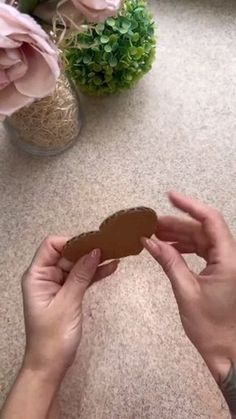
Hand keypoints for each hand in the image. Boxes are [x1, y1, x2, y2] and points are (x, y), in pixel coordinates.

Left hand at [22, 236, 118, 382]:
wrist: (51, 365)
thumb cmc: (52, 337)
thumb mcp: (68, 303)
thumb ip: (81, 275)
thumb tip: (94, 251)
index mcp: (37, 275)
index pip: (52, 245)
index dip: (71, 241)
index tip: (92, 242)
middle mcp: (46, 276)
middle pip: (67, 253)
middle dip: (87, 249)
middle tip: (110, 245)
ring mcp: (57, 285)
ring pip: (77, 265)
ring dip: (94, 261)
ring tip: (115, 253)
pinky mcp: (67, 294)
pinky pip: (82, 278)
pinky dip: (95, 274)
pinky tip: (111, 267)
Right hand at [143, 192, 235, 401]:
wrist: (228, 352)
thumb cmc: (211, 328)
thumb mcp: (186, 291)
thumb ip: (169, 261)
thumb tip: (149, 241)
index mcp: (228, 259)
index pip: (210, 220)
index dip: (190, 205)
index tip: (170, 196)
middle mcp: (230, 257)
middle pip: (203, 230)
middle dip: (177, 224)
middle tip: (152, 224)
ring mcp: (227, 264)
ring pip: (202, 240)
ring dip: (180, 236)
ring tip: (156, 235)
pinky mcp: (221, 271)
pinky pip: (203, 251)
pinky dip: (186, 248)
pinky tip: (169, 249)